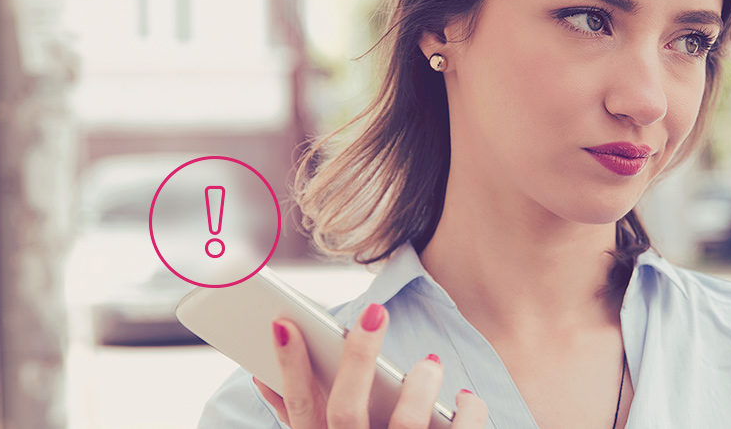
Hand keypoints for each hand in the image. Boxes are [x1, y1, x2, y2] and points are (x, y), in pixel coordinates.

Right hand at [252, 303, 487, 428]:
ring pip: (405, 425)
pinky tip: (466, 398)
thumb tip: (262, 376)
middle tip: (375, 312)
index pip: (300, 407)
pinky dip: (468, 414)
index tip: (284, 323)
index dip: (288, 367)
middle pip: (346, 412)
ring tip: (430, 363)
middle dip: (357, 360)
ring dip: (419, 386)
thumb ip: (301, 415)